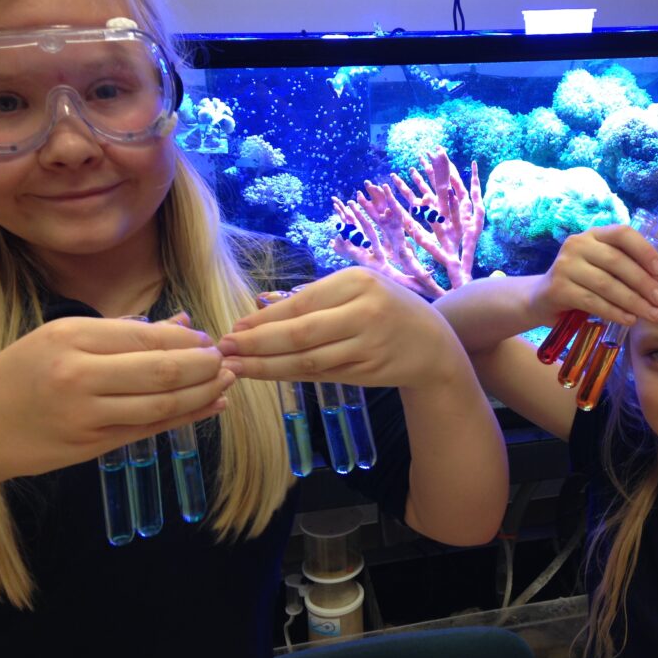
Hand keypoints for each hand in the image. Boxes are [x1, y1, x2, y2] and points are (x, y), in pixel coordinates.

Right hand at [0, 317, 231, 483]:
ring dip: (203, 392)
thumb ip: (124, 331)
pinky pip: (152, 429)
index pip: (147, 336)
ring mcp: (88, 415)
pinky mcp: (94, 446)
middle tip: (225, 360)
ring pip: (162, 404)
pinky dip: (188, 416)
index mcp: (71, 338)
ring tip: (226, 380)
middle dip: (204, 365)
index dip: (187, 340)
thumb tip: (183, 324)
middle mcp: (80, 375)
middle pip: (162, 370)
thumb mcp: (61, 336)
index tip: (208, 339)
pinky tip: (212, 405)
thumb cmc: (20, 374)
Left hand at [218, 266, 464, 388]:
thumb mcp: (357, 289)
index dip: (264, 319)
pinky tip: (266, 373)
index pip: (301, 303)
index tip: (234, 327)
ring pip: (307, 360)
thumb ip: (313, 297)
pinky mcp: (367, 372)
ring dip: (267, 366)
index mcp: (358, 282)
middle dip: (257, 344)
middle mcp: (364, 312)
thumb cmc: (387, 308)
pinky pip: (320, 374)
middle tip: (225, 349)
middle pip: (300, 334)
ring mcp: (367, 345)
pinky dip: (289, 375)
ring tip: (236, 366)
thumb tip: (261, 305)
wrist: (433, 343)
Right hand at [530, 223, 657, 326]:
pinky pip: (592, 302)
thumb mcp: (603, 269)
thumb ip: (626, 269)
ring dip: (633, 301)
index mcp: (593, 235)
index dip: (645, 252)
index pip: (622, 234)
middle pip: (616, 261)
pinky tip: (629, 320)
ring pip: (606, 284)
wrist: (542, 299)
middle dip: (643, 283)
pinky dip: (614, 312)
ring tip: (652, 314)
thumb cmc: (581, 283)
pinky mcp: (557, 289)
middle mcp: (577, 245)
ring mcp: (565, 266)